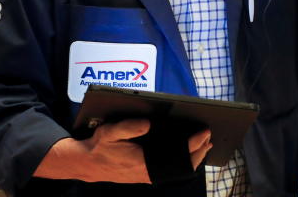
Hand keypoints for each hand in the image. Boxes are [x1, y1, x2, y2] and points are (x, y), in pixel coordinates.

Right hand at [34, 122, 212, 183]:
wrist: (88, 164)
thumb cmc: (100, 147)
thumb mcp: (110, 132)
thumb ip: (129, 127)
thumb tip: (149, 122)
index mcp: (144, 161)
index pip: (177, 154)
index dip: (193, 143)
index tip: (203, 133)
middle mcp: (149, 171)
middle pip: (182, 164)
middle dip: (198, 151)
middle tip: (209, 137)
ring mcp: (148, 175)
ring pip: (177, 169)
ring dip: (192, 157)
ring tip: (203, 145)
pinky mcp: (146, 174)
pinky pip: (169, 169)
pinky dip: (181, 161)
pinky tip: (184, 153)